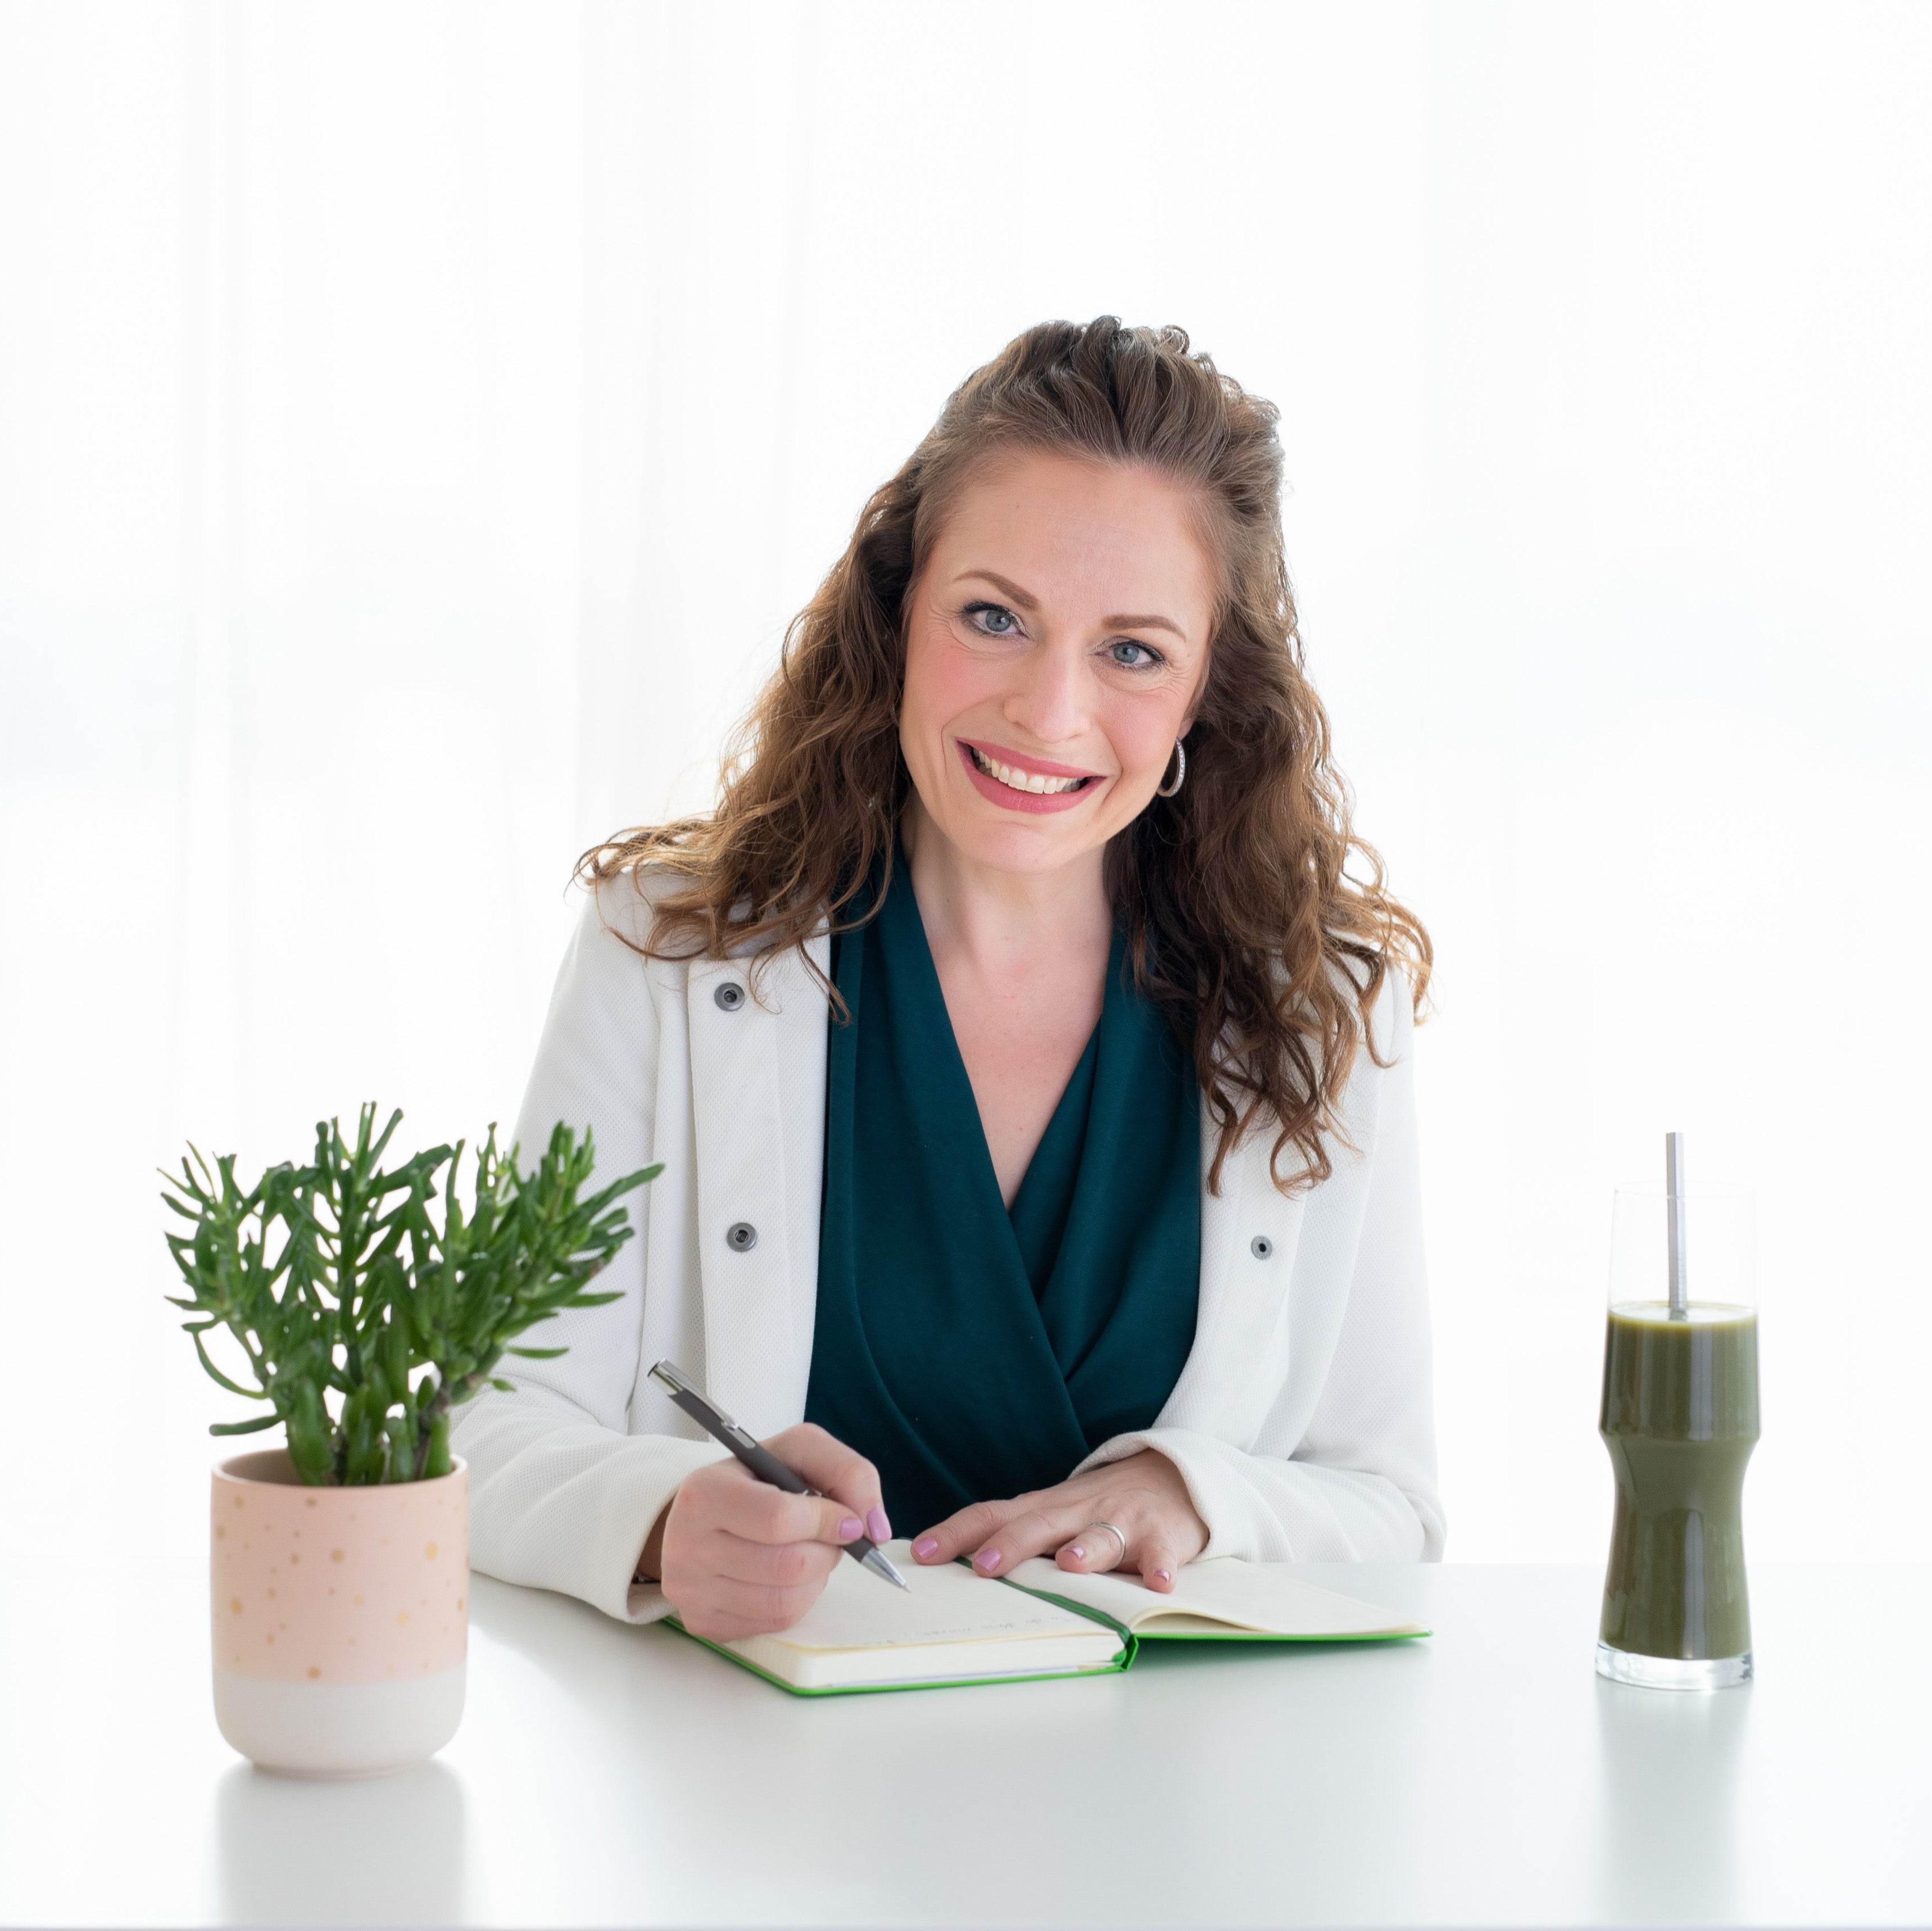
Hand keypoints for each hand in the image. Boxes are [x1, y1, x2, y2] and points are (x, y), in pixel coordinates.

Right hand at [640, 1423, 890, 1640]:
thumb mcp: (798, 1451)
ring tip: (810, 1552)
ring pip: (786, 1601)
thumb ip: (846, 1471)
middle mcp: (687, 1544)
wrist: (704, 1515)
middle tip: (830, 1536)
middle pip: (789, 1566)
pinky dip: (799, 1600)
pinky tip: (788, 1575)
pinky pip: (775, 1622)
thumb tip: (874, 1528)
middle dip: (827, 1551)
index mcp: (705, 1492)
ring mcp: (691, 1590)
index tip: (848, 1520)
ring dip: (817, 1577)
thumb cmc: (757, 1479)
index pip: (778, 1519)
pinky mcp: (703, 1622)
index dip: (826, 1521)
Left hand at [909, 1450, 1206, 1591]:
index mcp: (1045, 1508)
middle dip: (1010, 1545)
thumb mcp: (1054, 1514)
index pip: (991, 1515)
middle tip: (984, 1566)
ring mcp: (1122, 1520)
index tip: (922, 1553)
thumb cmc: (1102, 1506)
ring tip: (1070, 1564)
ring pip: (1100, 1535)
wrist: (1172, 1476)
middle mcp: (1078, 1510)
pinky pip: (1161, 1553)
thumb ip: (1017, 1535)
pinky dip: (1160, 1567)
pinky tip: (1159, 1582)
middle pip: (1039, 1525)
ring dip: (1085, 1548)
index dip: (956, 1533)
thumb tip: (958, 1568)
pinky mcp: (1162, 1536)